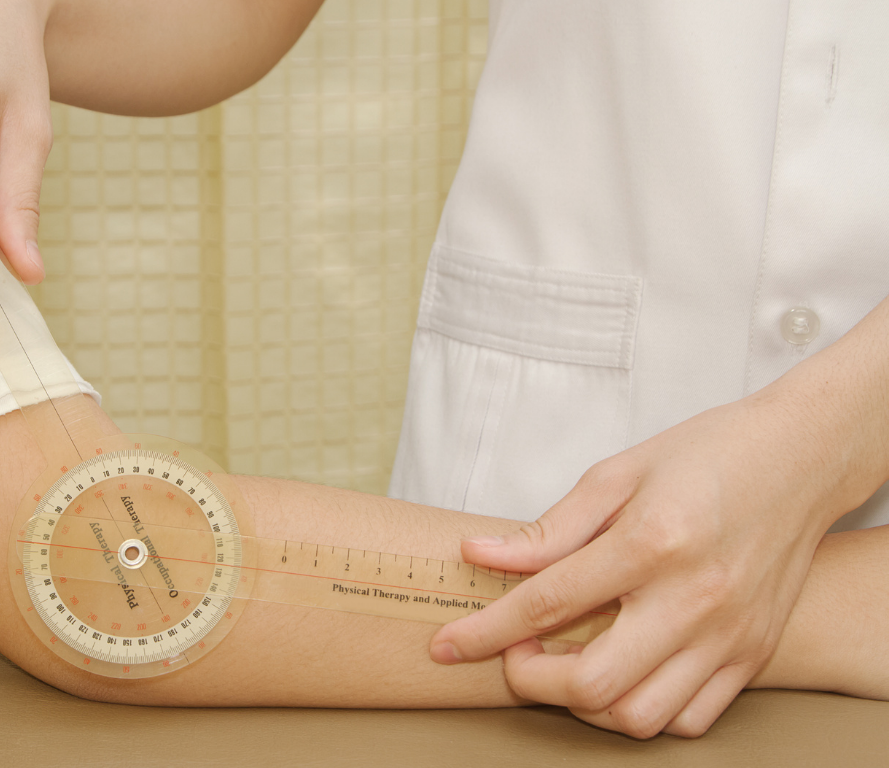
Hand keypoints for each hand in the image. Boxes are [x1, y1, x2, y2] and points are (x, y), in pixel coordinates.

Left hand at [428, 377, 886, 737]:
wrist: (801, 458)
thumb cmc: (706, 455)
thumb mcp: (617, 473)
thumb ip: (549, 528)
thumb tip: (481, 556)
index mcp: (651, 543)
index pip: (548, 604)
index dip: (486, 630)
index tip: (448, 644)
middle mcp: (694, 599)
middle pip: (593, 683)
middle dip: (532, 682)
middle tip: (515, 653)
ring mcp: (729, 635)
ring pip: (640, 716)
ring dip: (585, 704)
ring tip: (566, 664)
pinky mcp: (752, 654)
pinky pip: (690, 718)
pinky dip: (644, 710)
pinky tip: (622, 673)